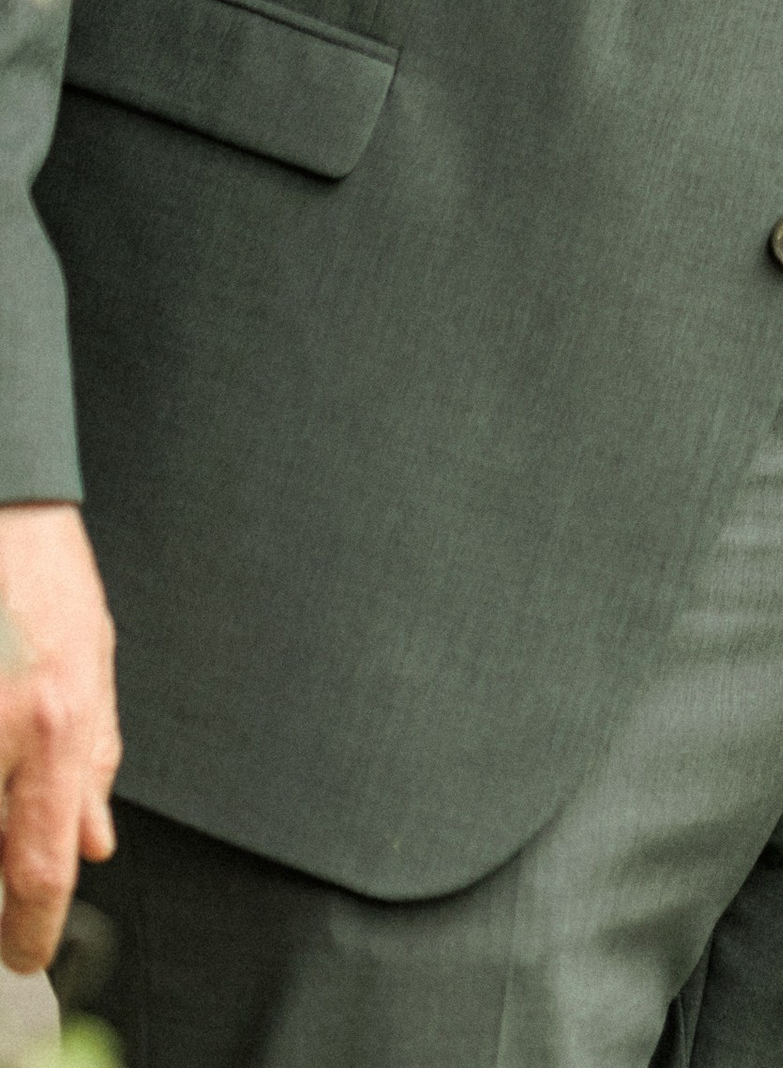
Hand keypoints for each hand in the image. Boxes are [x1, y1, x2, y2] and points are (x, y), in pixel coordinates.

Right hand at [0, 504, 118, 976]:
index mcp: (56, 726)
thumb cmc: (43, 580)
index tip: (25, 957)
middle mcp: (7, 731)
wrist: (3, 503)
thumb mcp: (92, 664)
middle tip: (5, 905)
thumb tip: (95, 844)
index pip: (41, 867)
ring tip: (8, 806)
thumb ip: (94, 758)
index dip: (30, 932)